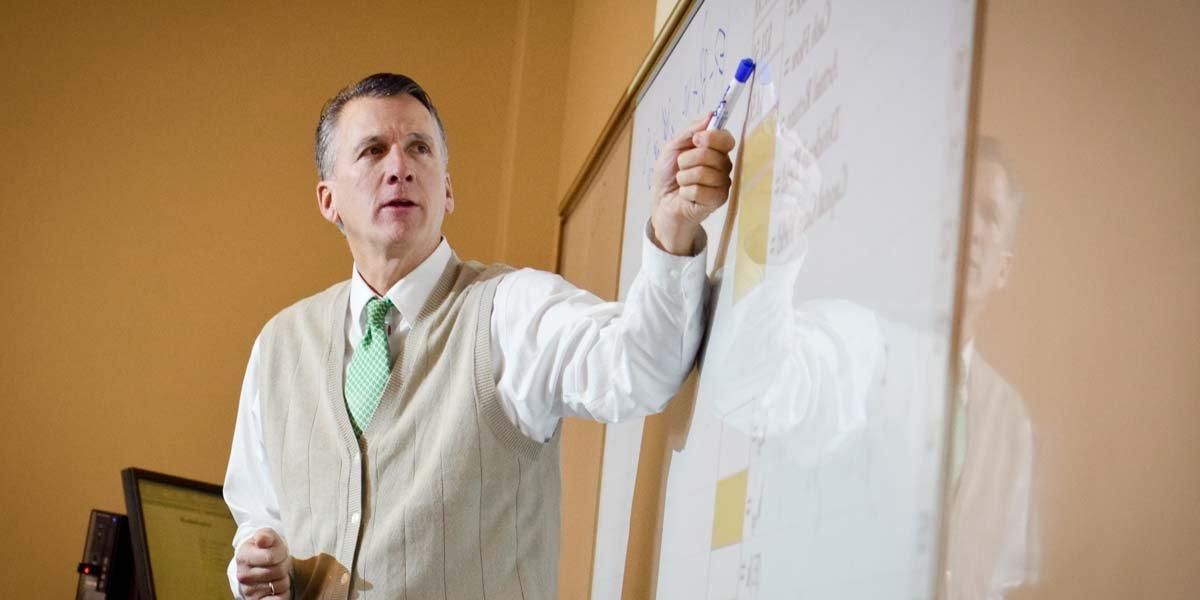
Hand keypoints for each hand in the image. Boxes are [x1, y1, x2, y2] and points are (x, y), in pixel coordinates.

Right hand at [236, 528, 291, 599]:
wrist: (258, 565)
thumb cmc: (265, 549)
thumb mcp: (267, 536)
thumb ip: (266, 535)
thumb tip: (262, 540)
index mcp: (243, 556)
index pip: (271, 557)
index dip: (281, 553)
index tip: (278, 551)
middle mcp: (243, 576)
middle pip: (278, 571)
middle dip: (283, 565)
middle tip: (278, 563)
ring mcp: (249, 591)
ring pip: (281, 585)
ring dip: (283, 579)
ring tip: (276, 573)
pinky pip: (279, 599)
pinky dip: (283, 593)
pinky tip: (277, 587)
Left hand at [650, 114, 736, 254]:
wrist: (661, 201)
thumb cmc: (668, 175)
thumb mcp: (673, 147)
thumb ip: (691, 131)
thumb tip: (711, 115)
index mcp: (716, 151)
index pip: (726, 138)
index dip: (711, 137)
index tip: (696, 140)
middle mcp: (723, 166)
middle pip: (710, 154)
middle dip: (686, 160)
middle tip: (680, 168)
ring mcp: (722, 184)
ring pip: (703, 173)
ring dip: (684, 177)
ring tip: (682, 183)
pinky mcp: (718, 200)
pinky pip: (700, 190)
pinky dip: (686, 192)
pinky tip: (686, 195)